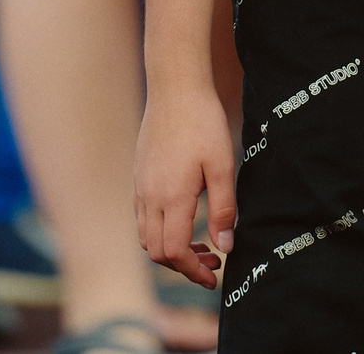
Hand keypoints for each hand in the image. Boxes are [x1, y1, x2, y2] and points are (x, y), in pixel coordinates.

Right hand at [137, 84, 236, 290]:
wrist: (175, 88)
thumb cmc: (203, 123)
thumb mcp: (223, 165)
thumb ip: (223, 209)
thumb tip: (225, 247)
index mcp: (171, 197)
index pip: (173, 252)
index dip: (193, 271)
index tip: (214, 275)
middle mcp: (149, 196)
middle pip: (156, 251)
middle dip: (183, 266)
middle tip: (213, 263)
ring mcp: (140, 186)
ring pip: (146, 236)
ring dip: (170, 250)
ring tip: (201, 245)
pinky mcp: (139, 176)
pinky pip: (142, 216)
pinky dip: (161, 230)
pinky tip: (184, 218)